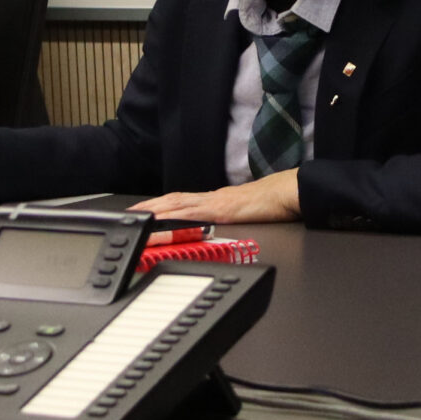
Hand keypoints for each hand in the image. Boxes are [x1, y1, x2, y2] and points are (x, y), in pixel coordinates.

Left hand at [132, 169, 300, 224]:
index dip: (161, 204)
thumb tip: (221, 228)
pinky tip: (165, 221)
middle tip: (130, 214)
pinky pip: (195, 214)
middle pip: (174, 200)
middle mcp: (213, 198)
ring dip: (157, 210)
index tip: (144, 210)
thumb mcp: (247, 213)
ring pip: (179, 204)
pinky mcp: (224, 210)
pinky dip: (176, 217)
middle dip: (151, 206)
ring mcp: (217, 203)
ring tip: (139, 216)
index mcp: (218, 200)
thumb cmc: (275, 202)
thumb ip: (233, 219)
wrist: (291, 192)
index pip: (183, 201)